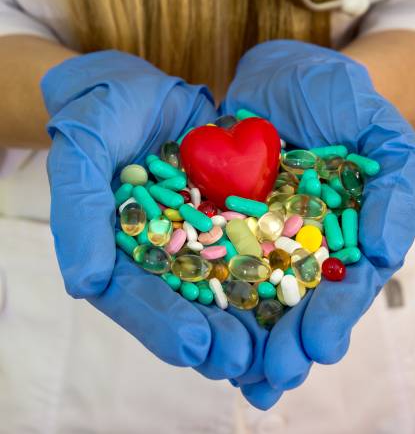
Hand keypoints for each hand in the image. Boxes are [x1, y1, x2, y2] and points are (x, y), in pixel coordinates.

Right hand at [43, 50, 270, 384]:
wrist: (143, 88)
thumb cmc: (103, 113)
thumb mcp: (83, 153)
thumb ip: (80, 215)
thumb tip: (85, 284)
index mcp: (120, 250)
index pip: (136, 298)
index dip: (163, 325)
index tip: (196, 349)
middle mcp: (163, 251)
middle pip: (187, 301)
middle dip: (216, 333)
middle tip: (247, 361)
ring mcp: (201, 233)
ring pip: (225, 281)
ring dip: (252, 314)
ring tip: (279, 343)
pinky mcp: (231, 212)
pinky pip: (255, 241)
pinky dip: (275, 264)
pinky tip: (300, 285)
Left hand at [222, 40, 414, 406]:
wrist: (280, 78)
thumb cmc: (337, 98)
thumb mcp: (377, 132)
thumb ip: (392, 190)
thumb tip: (387, 253)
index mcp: (341, 234)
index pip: (343, 285)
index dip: (335, 316)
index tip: (320, 347)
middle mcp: (297, 243)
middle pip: (295, 302)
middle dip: (286, 342)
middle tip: (273, 377)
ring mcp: (254, 234)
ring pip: (250, 292)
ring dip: (244, 334)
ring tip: (238, 376)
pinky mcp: (214, 219)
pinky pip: (207, 257)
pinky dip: (203, 290)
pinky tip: (195, 324)